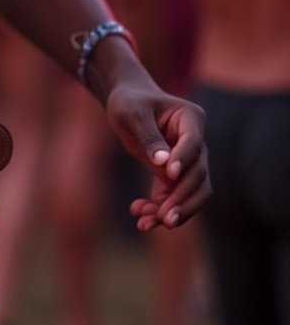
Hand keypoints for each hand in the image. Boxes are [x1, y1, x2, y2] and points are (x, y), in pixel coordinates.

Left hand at [105, 81, 209, 230]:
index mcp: (191, 118)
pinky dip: (158, 208)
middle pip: (199, 176)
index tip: (170, 174)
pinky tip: (139, 215)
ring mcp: (187, 161)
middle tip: (166, 220)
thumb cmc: (130, 102)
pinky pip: (172, 196)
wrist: (125, 103)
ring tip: (145, 223)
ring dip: (171, 210)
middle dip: (183, 200)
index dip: (184, 161)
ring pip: (189, 193)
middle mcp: (196, 142)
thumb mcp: (133, 113)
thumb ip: (148, 136)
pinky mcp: (173, 175)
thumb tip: (164, 164)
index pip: (193, 144)